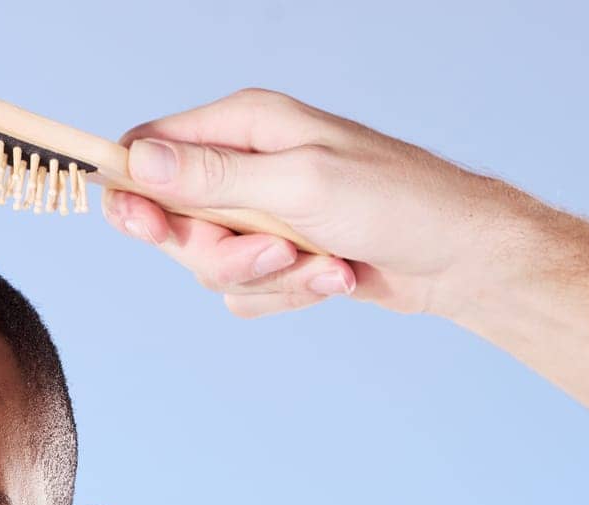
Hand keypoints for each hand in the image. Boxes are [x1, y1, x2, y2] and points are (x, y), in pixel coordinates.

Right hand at [100, 88, 541, 319]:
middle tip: (275, 249)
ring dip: (267, 278)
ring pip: (207, 268)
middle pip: (172, 224)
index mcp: (243, 126)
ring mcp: (257, 215)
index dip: (132, 189)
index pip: (149, 149)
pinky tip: (333, 276)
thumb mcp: (297, 184)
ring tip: (324, 262)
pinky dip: (288, 294)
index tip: (139, 221)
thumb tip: (138, 160)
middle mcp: (243, 166)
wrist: (456, 257)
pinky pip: (242, 294)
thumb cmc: (395, 202)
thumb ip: (212, 177)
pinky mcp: (274, 257)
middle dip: (221, 253)